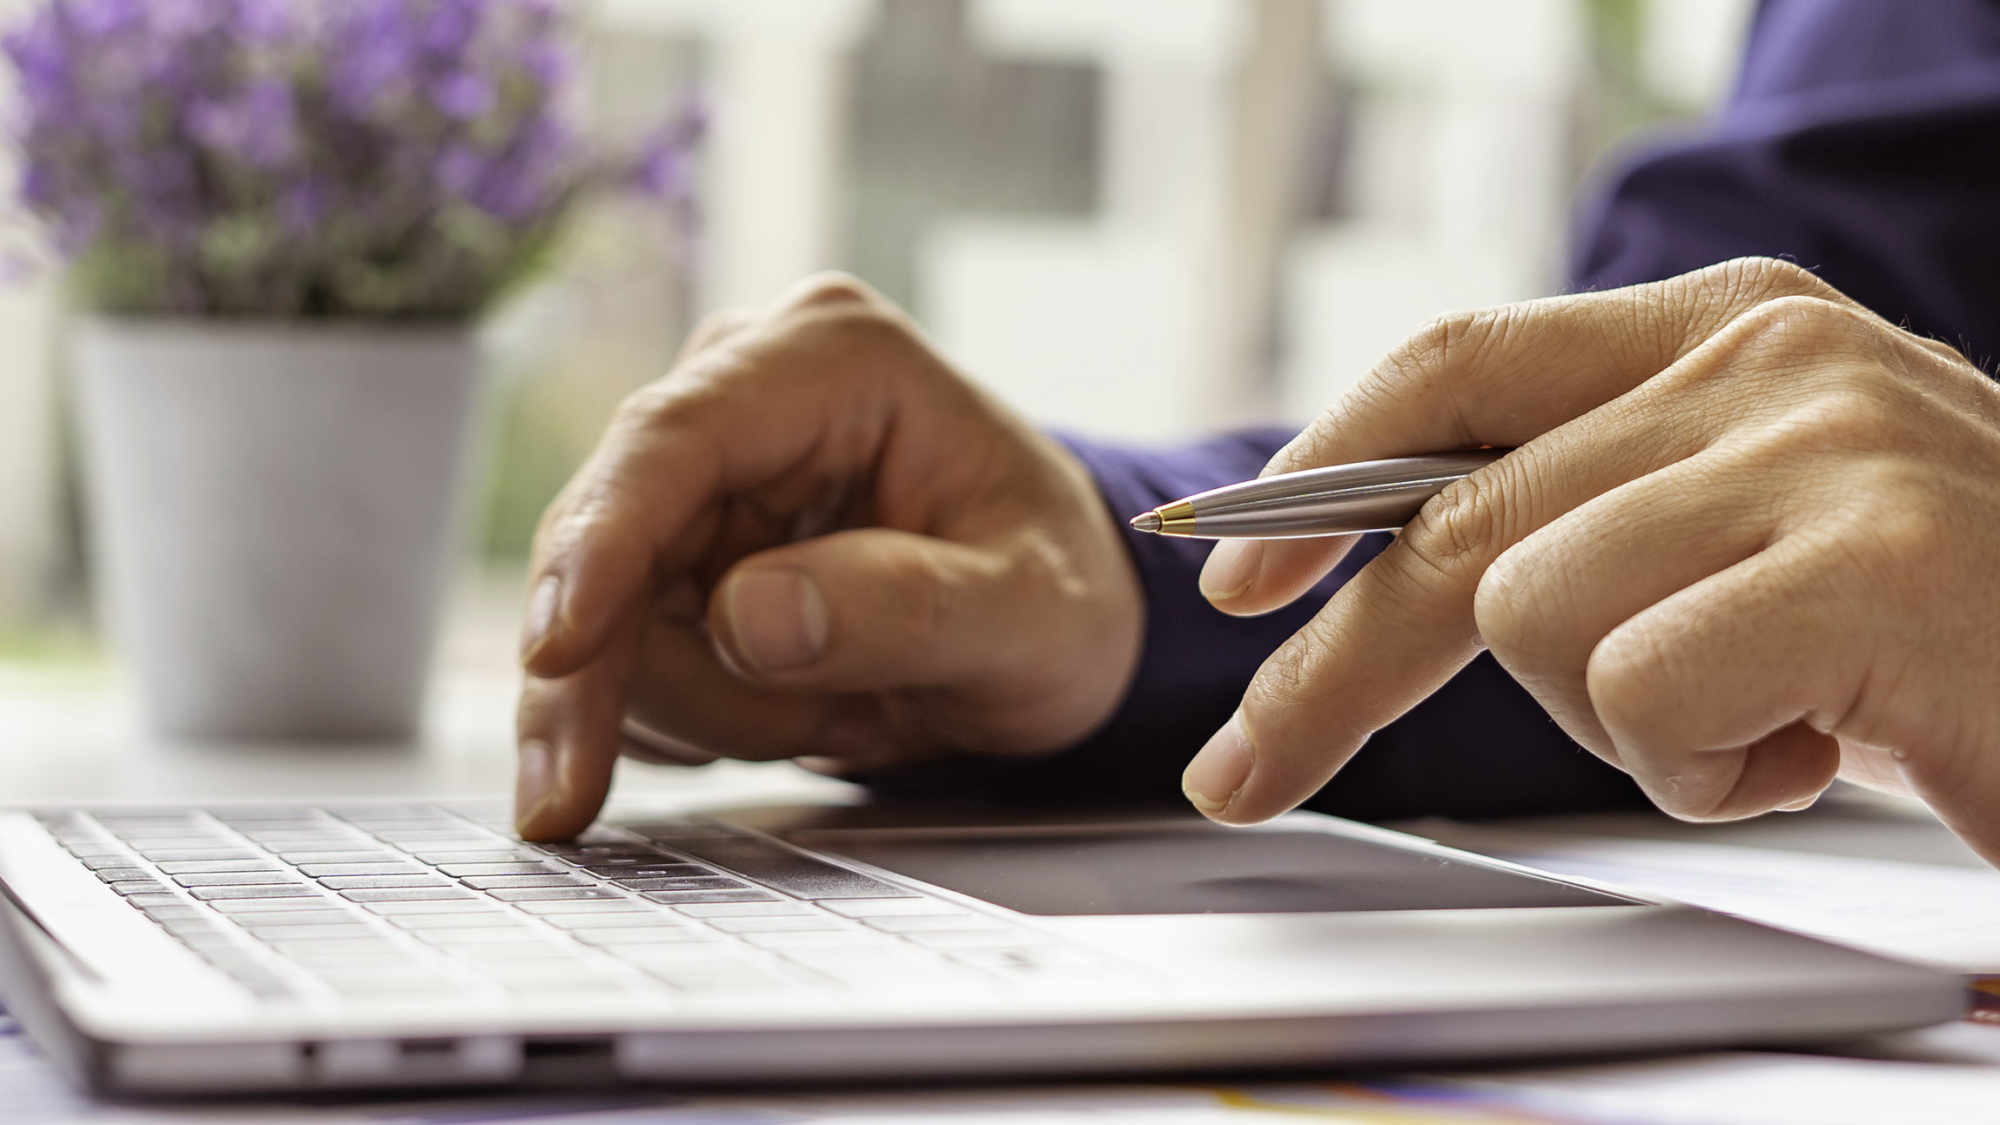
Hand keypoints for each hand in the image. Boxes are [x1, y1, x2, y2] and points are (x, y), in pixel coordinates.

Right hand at [513, 275, 1142, 839]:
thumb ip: (907, 610)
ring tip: (842, 717)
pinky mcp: (676, 550)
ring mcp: (701, 474)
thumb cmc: (1062, 594)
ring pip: (601, 618)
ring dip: (707, 710)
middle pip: (605, 540)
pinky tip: (798, 717)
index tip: (558, 657)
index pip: (674, 439)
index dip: (600, 548)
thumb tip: (748, 618)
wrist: (1059, 625)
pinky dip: (694, 721)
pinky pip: (618, 658)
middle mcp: (744, 391)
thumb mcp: (1032, 616)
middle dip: (649, 678)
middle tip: (772, 752)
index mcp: (835, 359)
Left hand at [1184, 258, 1999, 864]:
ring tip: (1762, 723)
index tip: (1231, 587)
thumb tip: (1404, 565)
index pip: (1458, 370)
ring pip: (1533, 619)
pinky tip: (1820, 748)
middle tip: (1242, 776)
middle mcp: (1766, 357)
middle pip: (1450, 521)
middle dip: (1329, 674)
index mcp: (1726, 327)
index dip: (1320, 475)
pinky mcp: (1872, 557)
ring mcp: (1823, 444)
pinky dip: (1707, 768)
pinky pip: (1644, 693)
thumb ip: (1602, 508)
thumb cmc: (1939, 632)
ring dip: (1619, 730)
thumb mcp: (1748, 536)